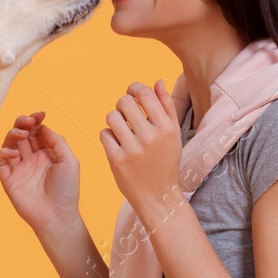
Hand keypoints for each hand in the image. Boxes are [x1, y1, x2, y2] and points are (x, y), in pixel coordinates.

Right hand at [0, 111, 79, 233]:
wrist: (56, 215)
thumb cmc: (66, 190)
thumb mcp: (69, 161)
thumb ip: (56, 141)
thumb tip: (42, 127)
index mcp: (45, 153)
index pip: (36, 131)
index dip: (35, 121)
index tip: (40, 115)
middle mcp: (30, 158)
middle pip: (21, 133)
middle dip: (22, 123)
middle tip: (28, 121)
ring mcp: (18, 168)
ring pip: (9, 143)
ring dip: (13, 134)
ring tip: (22, 134)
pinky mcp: (8, 178)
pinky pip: (0, 160)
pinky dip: (4, 153)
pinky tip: (15, 153)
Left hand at [99, 80, 182, 227]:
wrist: (157, 195)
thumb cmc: (165, 161)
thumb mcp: (173, 134)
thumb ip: (166, 106)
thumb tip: (157, 81)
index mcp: (166, 127)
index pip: (144, 94)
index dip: (134, 89)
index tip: (131, 94)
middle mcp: (151, 136)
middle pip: (125, 102)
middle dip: (122, 104)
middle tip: (124, 114)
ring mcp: (133, 148)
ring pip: (111, 116)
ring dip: (113, 120)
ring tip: (120, 129)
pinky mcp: (117, 159)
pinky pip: (104, 134)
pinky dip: (108, 136)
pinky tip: (116, 144)